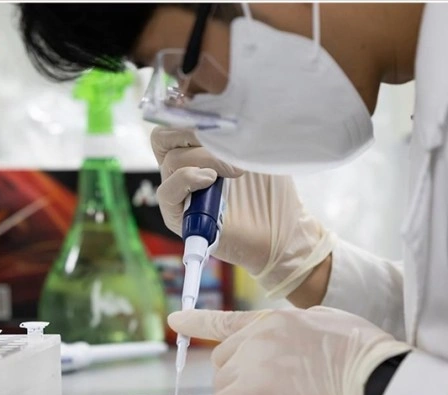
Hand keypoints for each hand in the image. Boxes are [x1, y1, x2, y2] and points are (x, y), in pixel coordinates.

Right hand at [152, 126, 334, 298]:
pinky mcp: (179, 218)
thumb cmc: (273, 192)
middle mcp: (183, 168)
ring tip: (234, 171)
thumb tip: (225, 106)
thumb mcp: (257, 151)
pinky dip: (186, 179)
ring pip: (170, 161)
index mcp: (196, 150)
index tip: (212, 109)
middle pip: (163, 137)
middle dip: (189, 130)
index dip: (185, 111)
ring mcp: (180, 193)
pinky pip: (167, 192)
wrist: (283, 234)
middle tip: (219, 138)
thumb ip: (236, 130)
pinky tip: (210, 180)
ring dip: (204, 158)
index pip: (173, 122)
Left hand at [168, 307, 411, 394]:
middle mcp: (254, 342)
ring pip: (224, 391)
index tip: (175, 321)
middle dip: (239, 377)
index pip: (223, 322)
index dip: (196, 322)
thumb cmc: (357, 352)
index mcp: (272, 323)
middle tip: (274, 385)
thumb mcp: (319, 325)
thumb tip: (272, 349)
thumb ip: (286, 333)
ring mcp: (252, 369)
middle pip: (223, 365)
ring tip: (281, 394)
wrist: (374, 373)